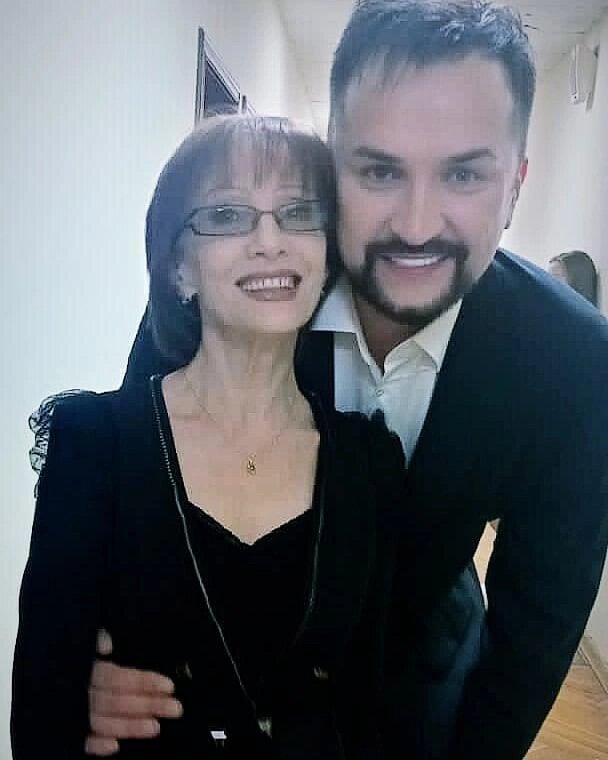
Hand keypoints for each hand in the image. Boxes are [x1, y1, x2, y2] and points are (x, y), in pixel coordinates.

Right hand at [85, 630, 182, 755]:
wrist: (50, 676)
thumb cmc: (87, 658)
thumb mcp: (95, 642)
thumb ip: (100, 639)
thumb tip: (105, 643)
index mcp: (92, 669)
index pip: (119, 677)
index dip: (144, 682)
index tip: (169, 686)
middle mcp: (84, 693)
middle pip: (117, 701)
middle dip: (147, 705)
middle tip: (175, 709)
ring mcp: (78, 714)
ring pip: (103, 722)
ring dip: (130, 727)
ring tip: (156, 728)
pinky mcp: (73, 731)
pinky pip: (84, 741)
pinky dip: (97, 746)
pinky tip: (115, 747)